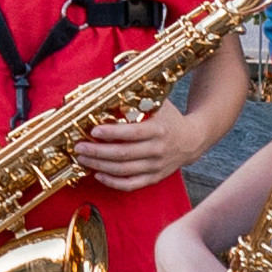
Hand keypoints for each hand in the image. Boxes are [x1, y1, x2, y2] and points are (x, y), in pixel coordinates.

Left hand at [69, 98, 195, 194]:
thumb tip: (111, 86)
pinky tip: (98, 175)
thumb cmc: (170, 118)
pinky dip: (113, 182)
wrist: (192, 140)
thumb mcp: (159, 103)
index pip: (132, 133)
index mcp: (159, 130)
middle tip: (79, 147)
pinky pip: (131, 185)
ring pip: (123, 171)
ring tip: (83, 159)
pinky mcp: (154, 177)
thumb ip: (138, 97)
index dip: (111, 133)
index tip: (93, 131)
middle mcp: (158, 150)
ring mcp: (156, 166)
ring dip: (100, 166)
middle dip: (98, 152)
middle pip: (123, 154)